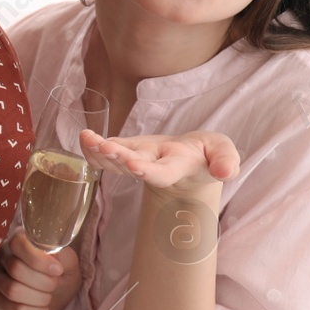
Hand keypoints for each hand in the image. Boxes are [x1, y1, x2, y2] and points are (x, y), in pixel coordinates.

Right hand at [0, 230, 80, 309]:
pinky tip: (43, 309)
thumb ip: (61, 254)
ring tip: (48, 296)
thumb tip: (51, 256)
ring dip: (39, 298)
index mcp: (19, 240)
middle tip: (55, 284)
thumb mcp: (67, 260)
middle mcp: (2, 256)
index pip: (18, 244)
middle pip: (16, 269)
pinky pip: (13, 309)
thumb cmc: (60, 273)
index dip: (39, 260)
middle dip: (44, 282)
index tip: (57, 270)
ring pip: (13, 290)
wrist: (55, 294)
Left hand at [79, 129, 238, 199]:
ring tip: (87, 138)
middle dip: (118, 157)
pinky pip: (105, 154)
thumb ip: (226, 161)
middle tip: (105, 147)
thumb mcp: (223, 154)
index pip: (162, 172)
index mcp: (177, 166)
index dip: (149, 170)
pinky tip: (84, 137)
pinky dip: (92, 148)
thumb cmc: (208, 156)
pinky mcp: (126, 151)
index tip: (135, 166)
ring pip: (114, 161)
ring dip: (99, 151)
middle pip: (133, 165)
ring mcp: (137, 159)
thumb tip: (225, 171)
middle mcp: (153, 166)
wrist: (191, 161)